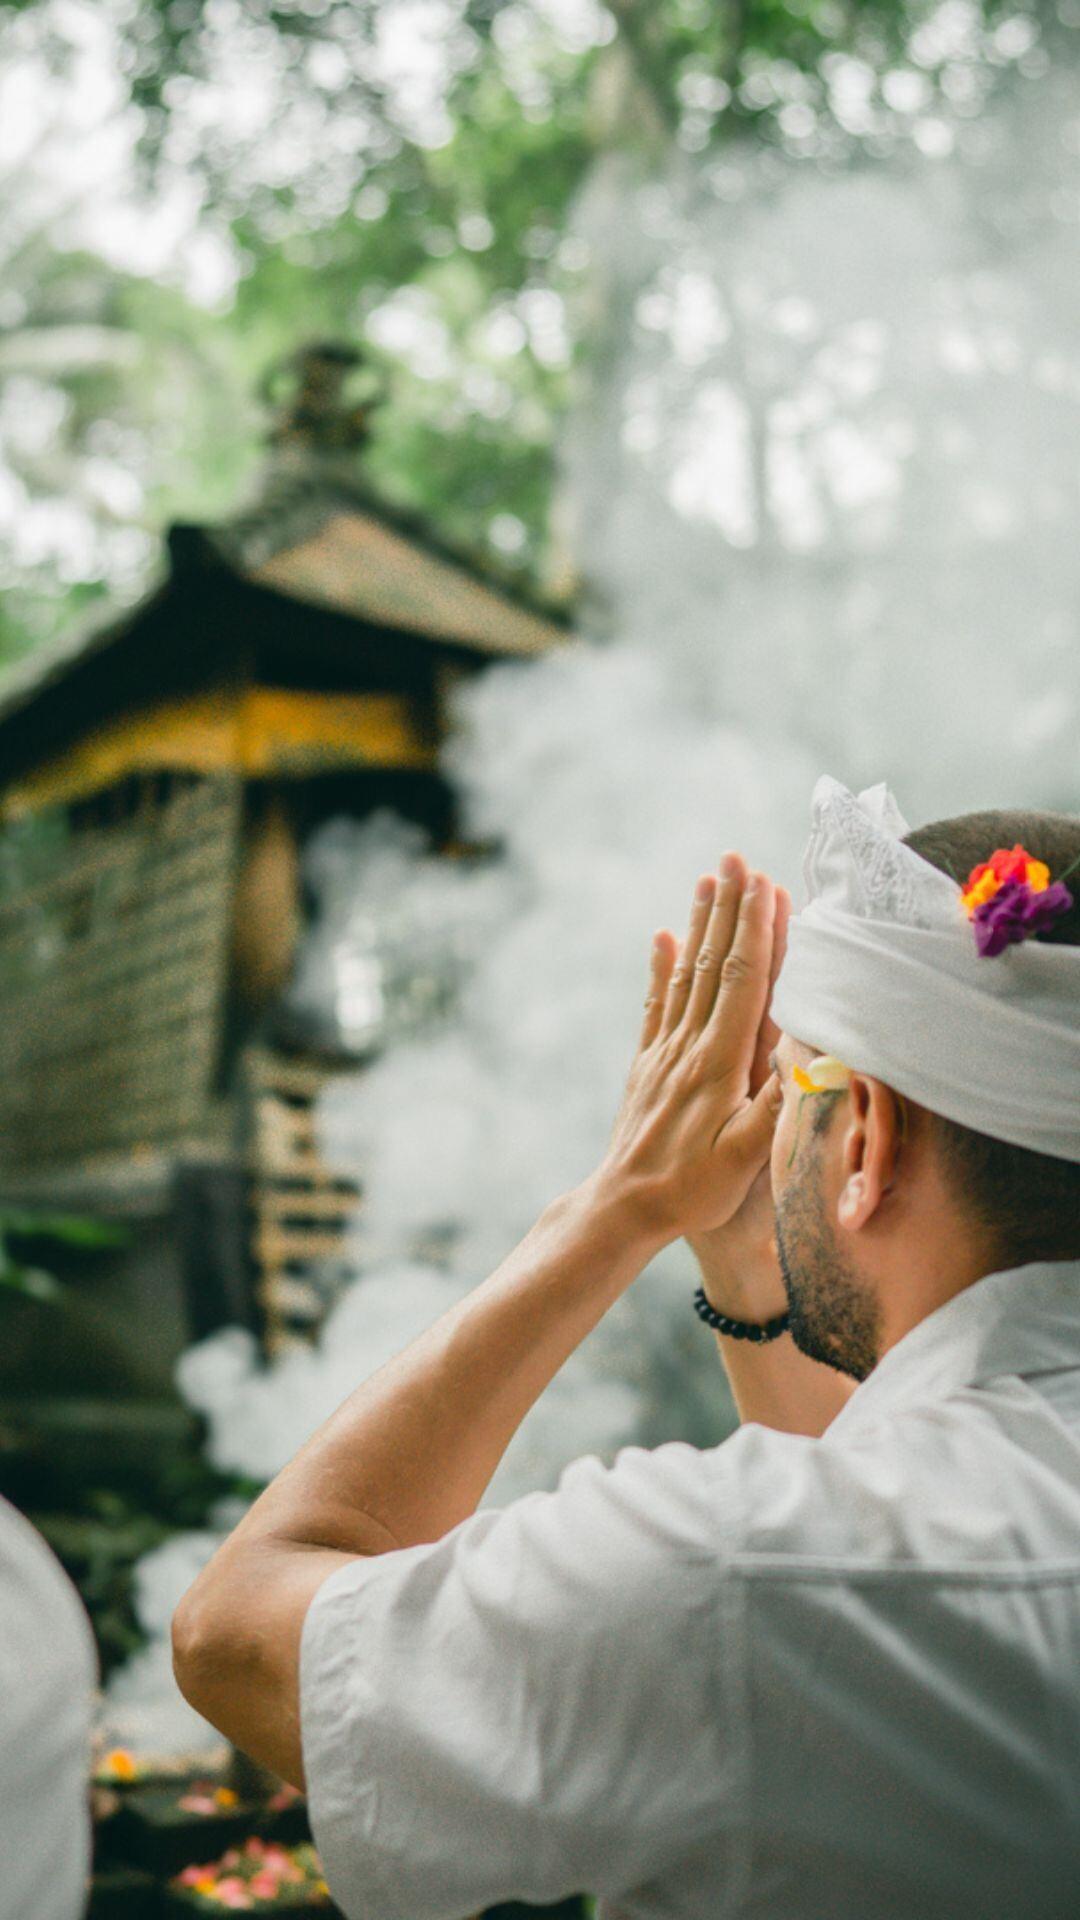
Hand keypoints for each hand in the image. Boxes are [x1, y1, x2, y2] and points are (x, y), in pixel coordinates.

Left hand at [687, 872, 790, 1320]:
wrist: (623, 1209)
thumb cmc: (692, 1190)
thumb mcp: (744, 1158)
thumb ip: (775, 1105)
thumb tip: (813, 1054)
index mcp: (719, 1062)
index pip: (743, 982)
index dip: (757, 931)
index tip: (765, 883)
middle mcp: (689, 1046)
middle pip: (714, 964)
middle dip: (728, 909)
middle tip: (735, 857)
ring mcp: (664, 1053)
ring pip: (687, 974)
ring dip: (700, 924)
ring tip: (706, 879)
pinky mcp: (648, 1066)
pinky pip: (657, 1005)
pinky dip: (662, 968)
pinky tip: (663, 938)